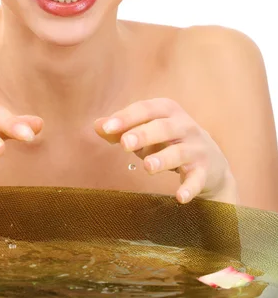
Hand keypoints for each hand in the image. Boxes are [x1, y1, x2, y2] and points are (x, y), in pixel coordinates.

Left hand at [94, 97, 237, 204]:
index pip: (145, 109)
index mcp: (167, 110)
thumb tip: (96, 125)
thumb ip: (121, 130)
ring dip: (163, 158)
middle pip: (163, 127)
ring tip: (147, 167)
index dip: (126, 117)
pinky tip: (180, 197)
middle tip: (124, 143)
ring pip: (179, 151)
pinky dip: (190, 187)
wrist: (211, 163)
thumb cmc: (168, 143)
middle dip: (144, 134)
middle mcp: (184, 125)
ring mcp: (197, 148)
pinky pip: (197, 179)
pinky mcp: (205, 170)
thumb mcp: (145, 133)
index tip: (106, 127)